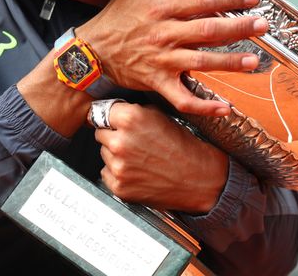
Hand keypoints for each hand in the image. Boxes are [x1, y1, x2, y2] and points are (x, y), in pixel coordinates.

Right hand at [77, 0, 267, 116]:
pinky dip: (204, 105)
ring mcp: (162, 61)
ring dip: (229, 63)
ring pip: (201, 63)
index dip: (229, 0)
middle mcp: (164, 35)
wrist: (90, 53)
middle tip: (263, 27)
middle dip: (239, 28)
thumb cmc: (116, 18)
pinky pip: (183, 98)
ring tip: (253, 61)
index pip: (202, 2)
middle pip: (208, 31)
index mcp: (161, 8)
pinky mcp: (158, 83)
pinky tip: (225, 107)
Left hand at [94, 102, 228, 212]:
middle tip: (133, 143)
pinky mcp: (118, 186)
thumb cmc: (182, 146)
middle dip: (113, 136)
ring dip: (116, 155)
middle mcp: (120, 142)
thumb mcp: (160, 116)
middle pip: (100, 134)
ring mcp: (118, 166)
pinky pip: (107, 173)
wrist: (198, 177)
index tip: (113, 122)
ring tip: (140, 158)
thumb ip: (134, 112)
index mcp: (130, 119)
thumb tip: (115, 112)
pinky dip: (118, 173)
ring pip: (104, 154)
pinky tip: (137, 172)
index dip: (111, 119)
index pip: (102, 113)